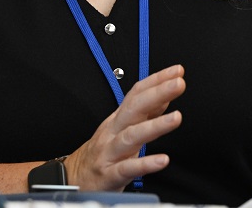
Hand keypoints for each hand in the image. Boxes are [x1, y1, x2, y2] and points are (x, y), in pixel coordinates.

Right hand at [63, 64, 184, 190]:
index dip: (156, 80)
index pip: (136, 93)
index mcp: (118, 119)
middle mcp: (113, 132)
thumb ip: (144, 115)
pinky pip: (128, 169)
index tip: (177, 71)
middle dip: (157, 94)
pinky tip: (162, 160)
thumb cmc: (101, 154)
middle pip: (134, 108)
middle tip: (178, 84)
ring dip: (155, 126)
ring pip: (131, 136)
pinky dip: (145, 164)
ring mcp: (110, 153)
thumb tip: (164, 98)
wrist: (73, 179)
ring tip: (176, 118)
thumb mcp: (121, 130)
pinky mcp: (110, 175)